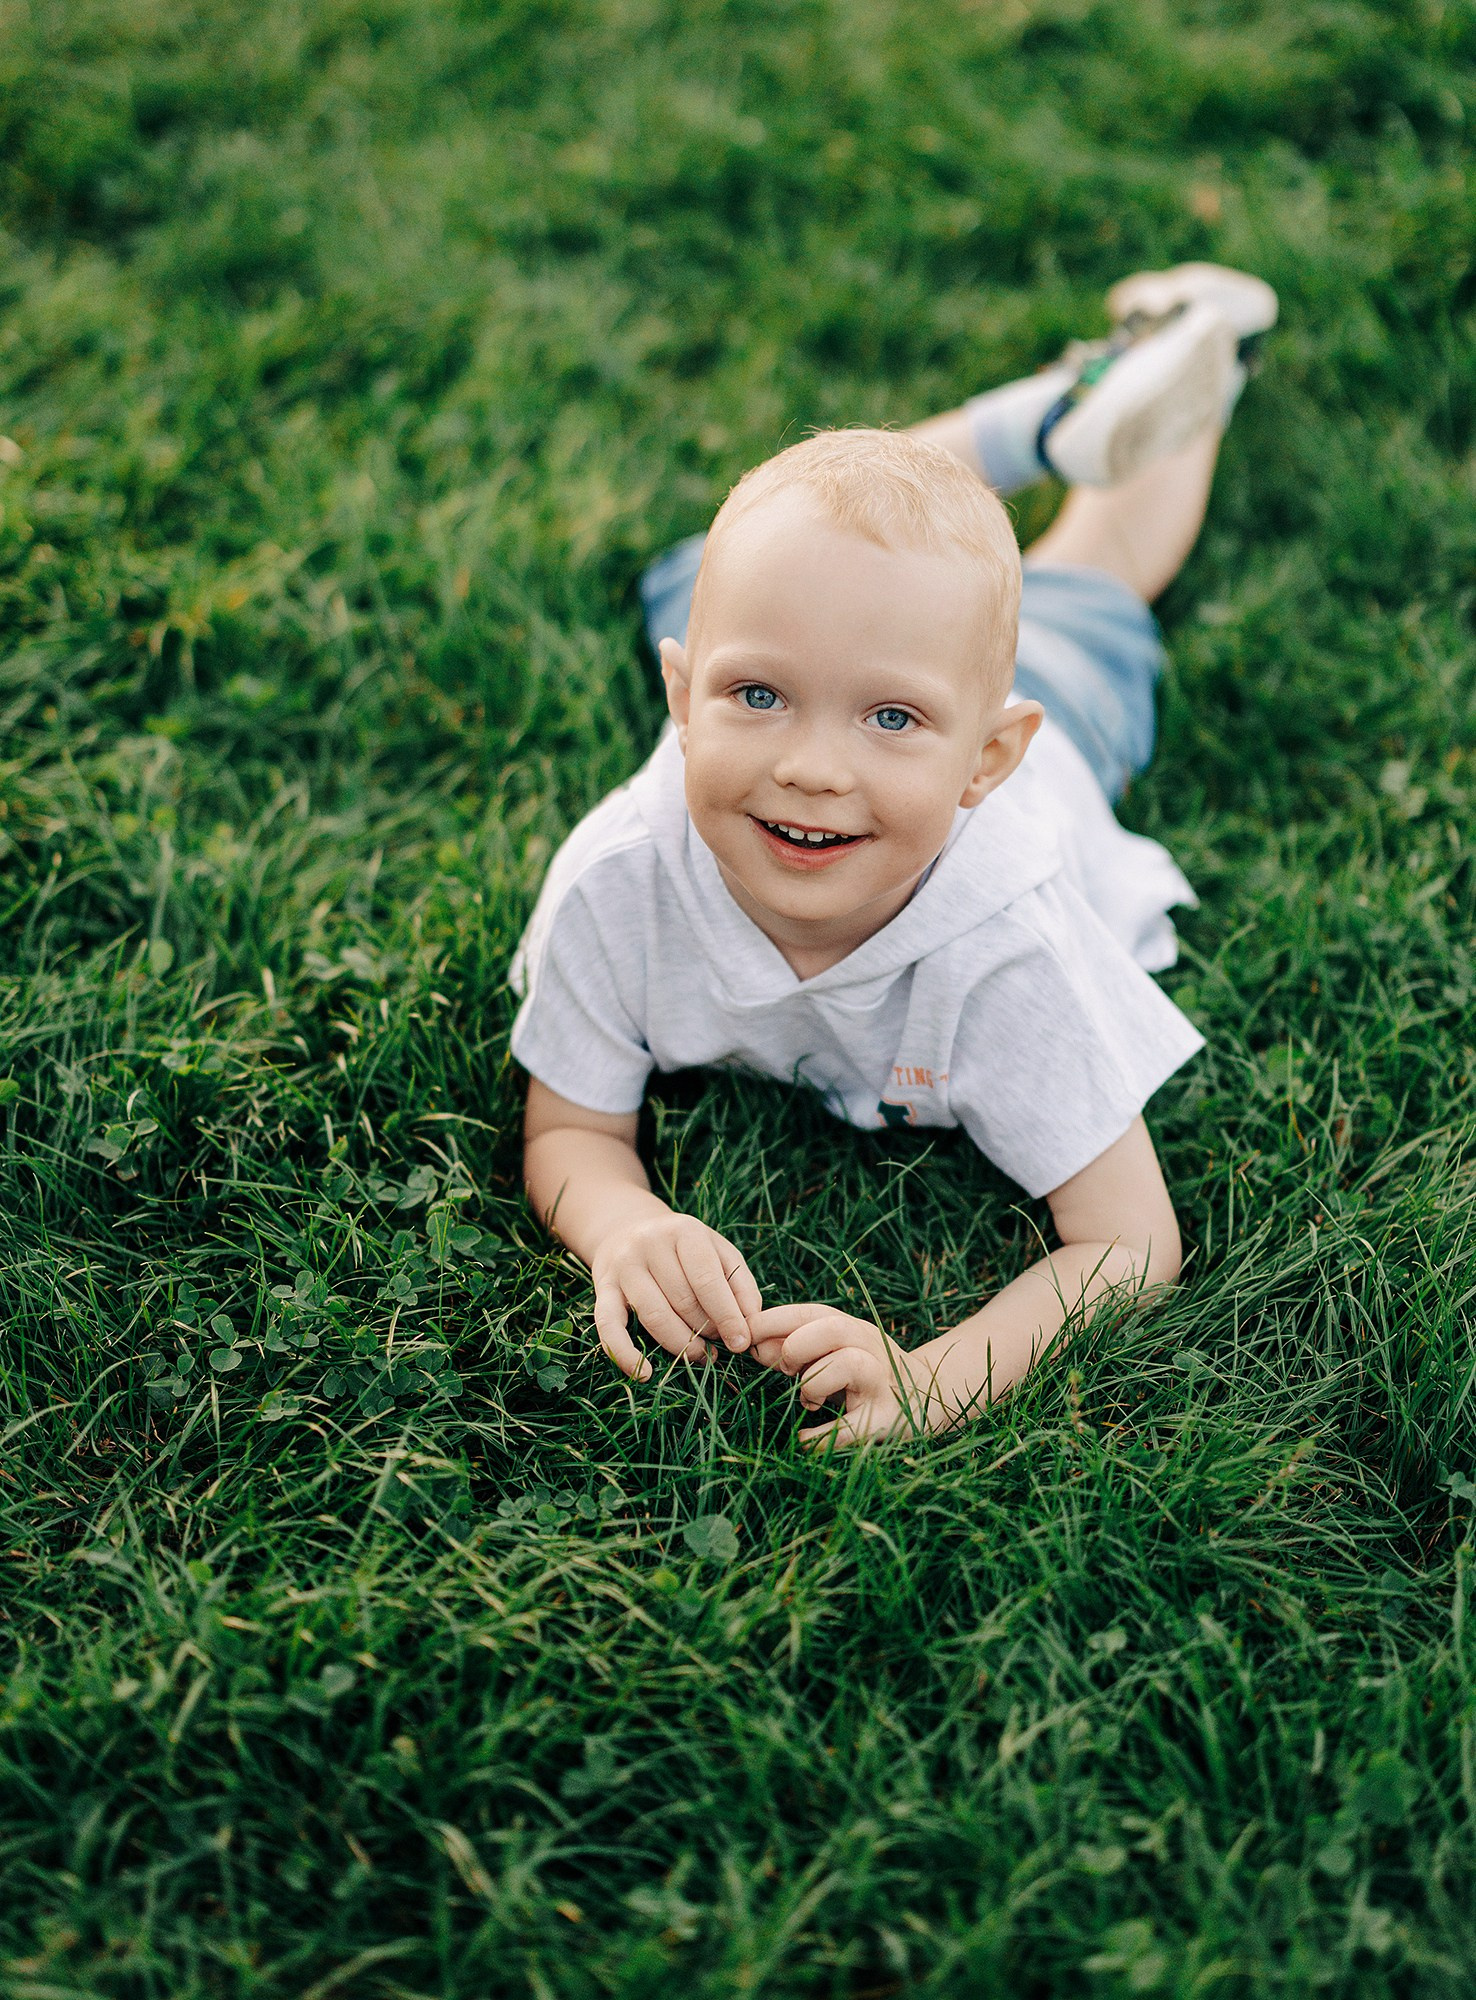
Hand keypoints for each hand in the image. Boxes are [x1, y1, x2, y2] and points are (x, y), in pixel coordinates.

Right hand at [590, 1213, 760, 1381]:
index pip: (707, 1279)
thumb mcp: (718, 1252)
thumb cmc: (684, 1249)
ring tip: (699, 1356)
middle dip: (707, 1330)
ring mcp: (623, 1266)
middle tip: (719, 1345)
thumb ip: (740, 1284)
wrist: (626, 1229)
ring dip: (681, 1345)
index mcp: (684, 1231)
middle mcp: (649, 1244)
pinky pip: (609, 1327)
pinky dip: (625, 1354)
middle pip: (683, 1301)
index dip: (727, 1315)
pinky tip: (644, 1374)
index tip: (742, 1343)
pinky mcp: (602, 1288)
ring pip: (654, 1316)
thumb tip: (752, 1323)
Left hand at [749, 1303, 930, 1447]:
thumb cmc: (864, 1374)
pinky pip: (851, 1427)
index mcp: (853, 1328)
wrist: (926, 1399)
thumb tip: (751, 1345)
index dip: (771, 1322)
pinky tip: (804, 1438)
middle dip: (796, 1347)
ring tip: (808, 1401)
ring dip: (814, 1384)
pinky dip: (820, 1436)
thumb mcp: (833, 1352)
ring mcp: (881, 1383)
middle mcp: (871, 1347)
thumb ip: (794, 1346)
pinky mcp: (886, 1420)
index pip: (809, 1312)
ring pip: (847, 1364)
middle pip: (831, 1328)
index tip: (743, 1339)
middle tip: (785, 1369)